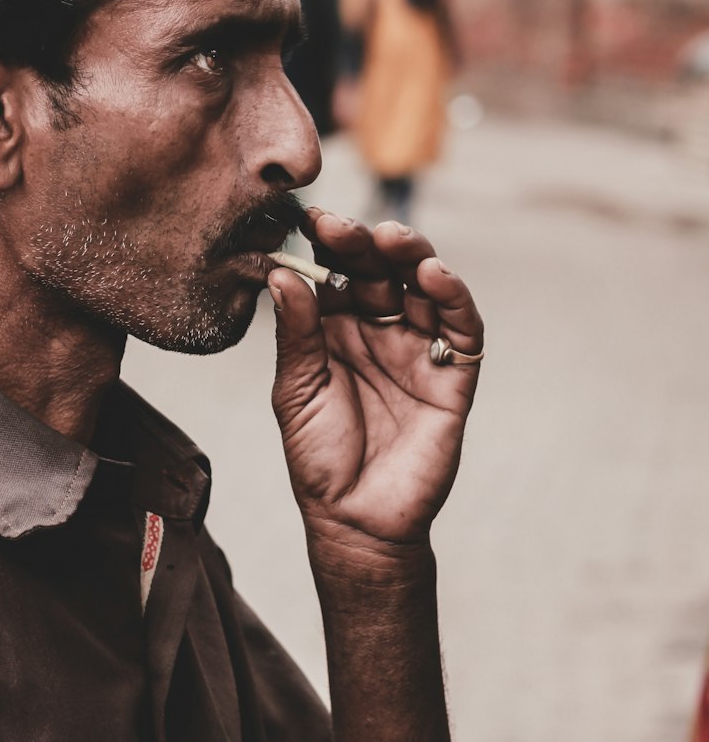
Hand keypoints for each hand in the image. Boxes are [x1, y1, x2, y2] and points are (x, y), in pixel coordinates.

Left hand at [269, 211, 482, 556]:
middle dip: (365, 242)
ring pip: (422, 286)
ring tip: (393, 240)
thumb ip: (297, 334)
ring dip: (412, 255)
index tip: (310, 220)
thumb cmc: (318, 458)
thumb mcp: (295, 391)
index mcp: (335, 327)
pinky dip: (452, 296)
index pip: (336, 270)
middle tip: (344, 228)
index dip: (327, 244)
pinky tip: (434, 275)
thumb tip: (280, 274)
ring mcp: (418, 348)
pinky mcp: (453, 374)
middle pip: (380, 269)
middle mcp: (378, 329)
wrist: (355, 522)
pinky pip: (460, 327)